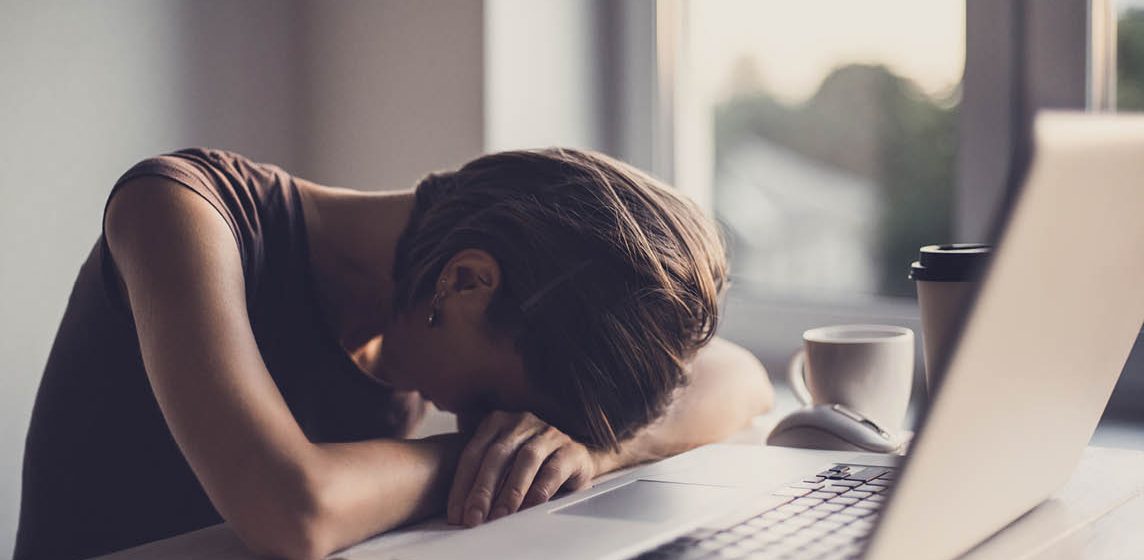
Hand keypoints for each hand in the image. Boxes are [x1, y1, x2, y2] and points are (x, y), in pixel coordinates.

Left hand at [447, 411, 597, 526]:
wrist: (574, 459)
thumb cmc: (530, 466)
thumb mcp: (502, 466)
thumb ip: (482, 479)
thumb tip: (460, 512)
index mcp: (497, 423)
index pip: (473, 453)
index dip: (462, 485)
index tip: (455, 514)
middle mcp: (521, 422)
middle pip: (496, 455)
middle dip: (482, 489)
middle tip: (473, 517)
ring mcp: (548, 433)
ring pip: (525, 459)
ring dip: (511, 490)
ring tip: (500, 515)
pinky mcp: (571, 450)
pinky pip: (554, 468)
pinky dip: (540, 488)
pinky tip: (531, 505)